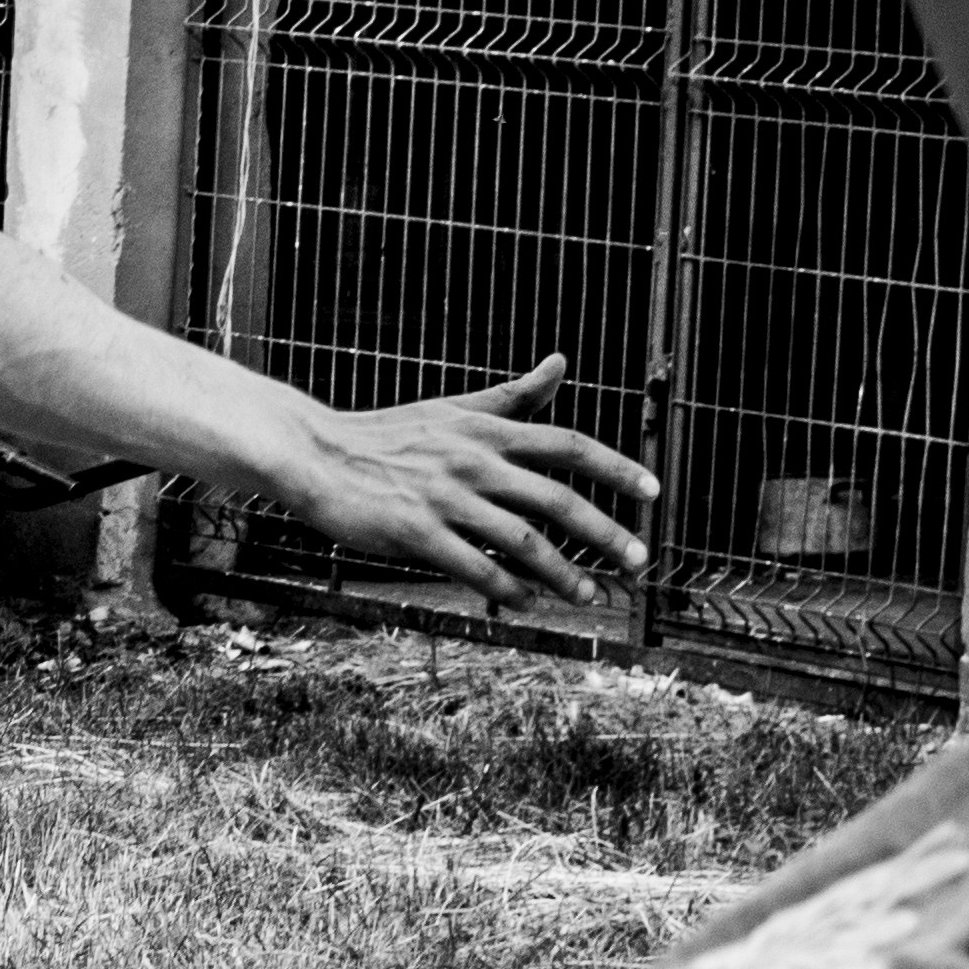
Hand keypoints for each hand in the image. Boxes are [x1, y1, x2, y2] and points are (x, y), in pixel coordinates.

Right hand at [274, 353, 656, 608]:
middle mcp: (473, 462)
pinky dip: (506, 589)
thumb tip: (560, 365)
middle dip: (606, 532)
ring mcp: (444, 499)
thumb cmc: (386, 435)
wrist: (315, 455)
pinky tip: (527, 603)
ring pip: (522, 541)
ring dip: (563, 572)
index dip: (616, 468)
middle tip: (637, 560)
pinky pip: (473, 567)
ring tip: (588, 595)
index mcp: (487, 430)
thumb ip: (512, 396)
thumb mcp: (453, 408)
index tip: (653, 492)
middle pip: (557, 499)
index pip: (567, 445)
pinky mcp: (414, 533)